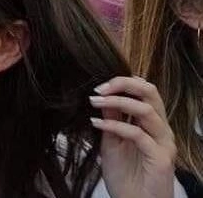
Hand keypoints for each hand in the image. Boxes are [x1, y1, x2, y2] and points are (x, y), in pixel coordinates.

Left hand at [93, 76, 175, 197]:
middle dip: (123, 84)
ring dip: (117, 102)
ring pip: (146, 110)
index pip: (145, 90)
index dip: (123, 82)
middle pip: (151, 93)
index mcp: (151, 123)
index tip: (99, 85)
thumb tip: (102, 94)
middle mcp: (161, 130)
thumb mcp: (111, 140)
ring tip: (95, 102)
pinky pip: (138, 134)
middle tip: (100, 89)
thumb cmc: (124, 176)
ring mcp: (163, 143)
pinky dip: (116, 125)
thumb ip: (111, 117)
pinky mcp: (161, 158)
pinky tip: (98, 124)